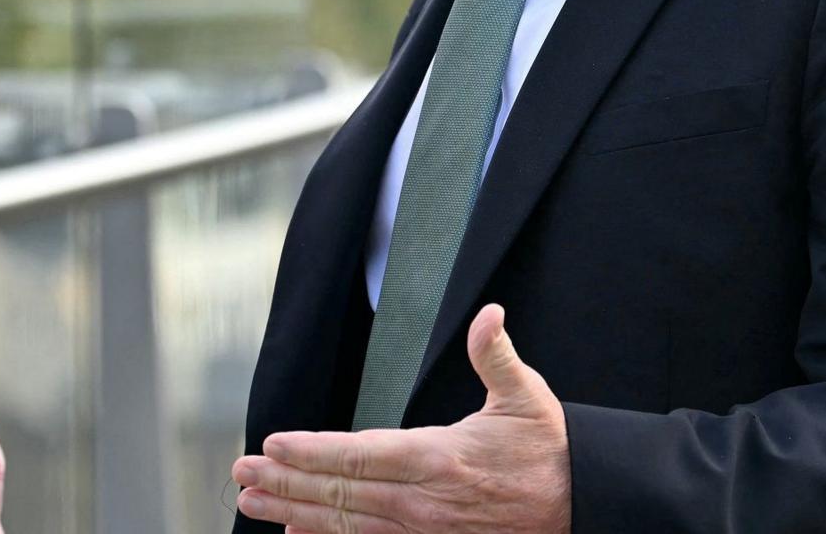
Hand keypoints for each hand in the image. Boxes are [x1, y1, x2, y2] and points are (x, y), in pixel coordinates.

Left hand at [232, 304, 570, 532]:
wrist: (584, 508)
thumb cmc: (550, 450)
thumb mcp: (525, 397)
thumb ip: (496, 355)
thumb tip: (490, 314)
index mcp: (440, 459)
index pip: (361, 455)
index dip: (312, 451)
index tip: (271, 444)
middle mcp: (424, 503)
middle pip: (341, 494)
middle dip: (285, 481)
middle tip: (240, 472)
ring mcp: (426, 533)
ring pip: (346, 524)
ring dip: (294, 511)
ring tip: (252, 501)